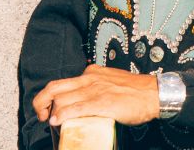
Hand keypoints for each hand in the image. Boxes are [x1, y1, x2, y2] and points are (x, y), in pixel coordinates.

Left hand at [33, 65, 159, 126]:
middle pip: (55, 87)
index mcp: (91, 72)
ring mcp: (95, 90)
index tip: (48, 108)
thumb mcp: (110, 80)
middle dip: (41, 101)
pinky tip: (57, 121)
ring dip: (51, 112)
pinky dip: (63, 115)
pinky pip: (76, 108)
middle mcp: (90, 78)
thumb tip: (84, 99)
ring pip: (62, 99)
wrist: (152, 93)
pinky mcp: (102, 102)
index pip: (63, 82)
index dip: (50, 96)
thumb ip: (96, 85)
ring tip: (50, 121)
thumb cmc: (134, 90)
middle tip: (41, 114)